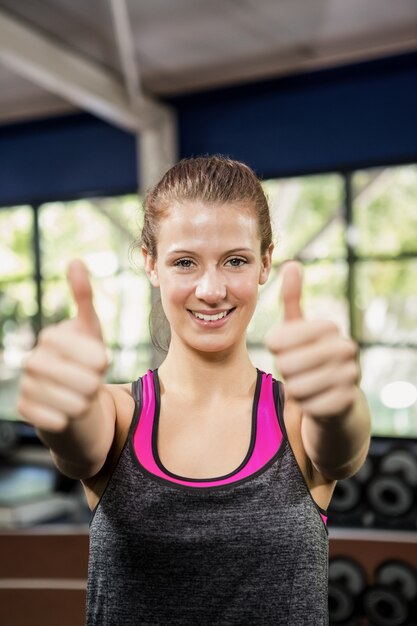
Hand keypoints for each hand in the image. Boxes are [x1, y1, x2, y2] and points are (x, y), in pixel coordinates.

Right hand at [16, 259, 107, 431]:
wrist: (77, 402)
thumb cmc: (86, 363)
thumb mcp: (92, 332)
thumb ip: (84, 299)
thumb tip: (75, 260)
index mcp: (51, 337)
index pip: (80, 350)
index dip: (94, 358)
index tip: (104, 362)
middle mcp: (32, 360)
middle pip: (74, 378)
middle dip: (91, 383)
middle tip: (94, 384)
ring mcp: (26, 386)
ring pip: (66, 401)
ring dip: (82, 403)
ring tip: (84, 399)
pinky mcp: (24, 411)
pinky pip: (50, 419)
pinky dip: (64, 419)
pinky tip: (68, 416)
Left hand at [265, 261, 358, 419]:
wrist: (337, 397)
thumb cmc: (310, 357)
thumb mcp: (298, 329)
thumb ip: (292, 298)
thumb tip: (292, 263)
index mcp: (329, 327)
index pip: (277, 340)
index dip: (274, 349)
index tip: (286, 350)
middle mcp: (344, 348)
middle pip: (286, 365)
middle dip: (285, 371)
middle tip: (297, 370)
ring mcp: (350, 375)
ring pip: (296, 387)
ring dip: (294, 389)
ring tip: (306, 383)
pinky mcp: (347, 401)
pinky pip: (309, 406)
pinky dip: (306, 405)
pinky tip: (315, 399)